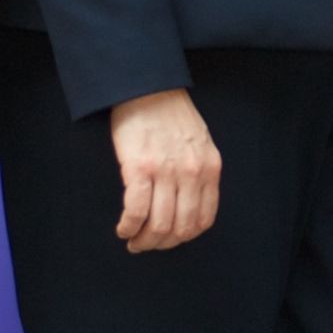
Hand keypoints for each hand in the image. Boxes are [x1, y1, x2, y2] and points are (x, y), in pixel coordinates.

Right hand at [108, 88, 221, 251]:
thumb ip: (199, 171)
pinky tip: (123, 228)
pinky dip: (129, 226)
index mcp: (210, 168)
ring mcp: (167, 172)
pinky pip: (136, 210)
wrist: (147, 86)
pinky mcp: (140, 168)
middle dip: (161, 244)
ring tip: (133, 241)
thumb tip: (187, 204)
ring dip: (144, 240)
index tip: (169, 240)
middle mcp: (192, 174)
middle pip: (180, 228)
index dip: (183, 237)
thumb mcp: (200, 142)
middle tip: (146, 245)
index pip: (203, 220)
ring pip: (158, 224)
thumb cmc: (170, 113)